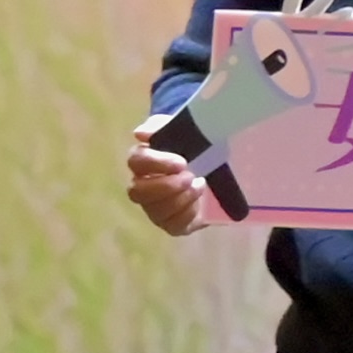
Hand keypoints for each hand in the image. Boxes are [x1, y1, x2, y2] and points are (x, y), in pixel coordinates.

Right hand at [125, 116, 216, 238]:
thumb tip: (140, 134)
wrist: (216, 166)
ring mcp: (155, 208)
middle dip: (165, 186)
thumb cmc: (192, 146)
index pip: (136, 162)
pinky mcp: (172, 224)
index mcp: (143, 162)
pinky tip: (200, 202)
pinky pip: (172, 225)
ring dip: (180, 199)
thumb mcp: (180, 129)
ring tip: (200, 185)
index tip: (181, 162)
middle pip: (137, 192)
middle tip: (189, 176)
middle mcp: (143, 187)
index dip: (156, 163)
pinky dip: (187, 214)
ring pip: (155, 210)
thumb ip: (159, 127)